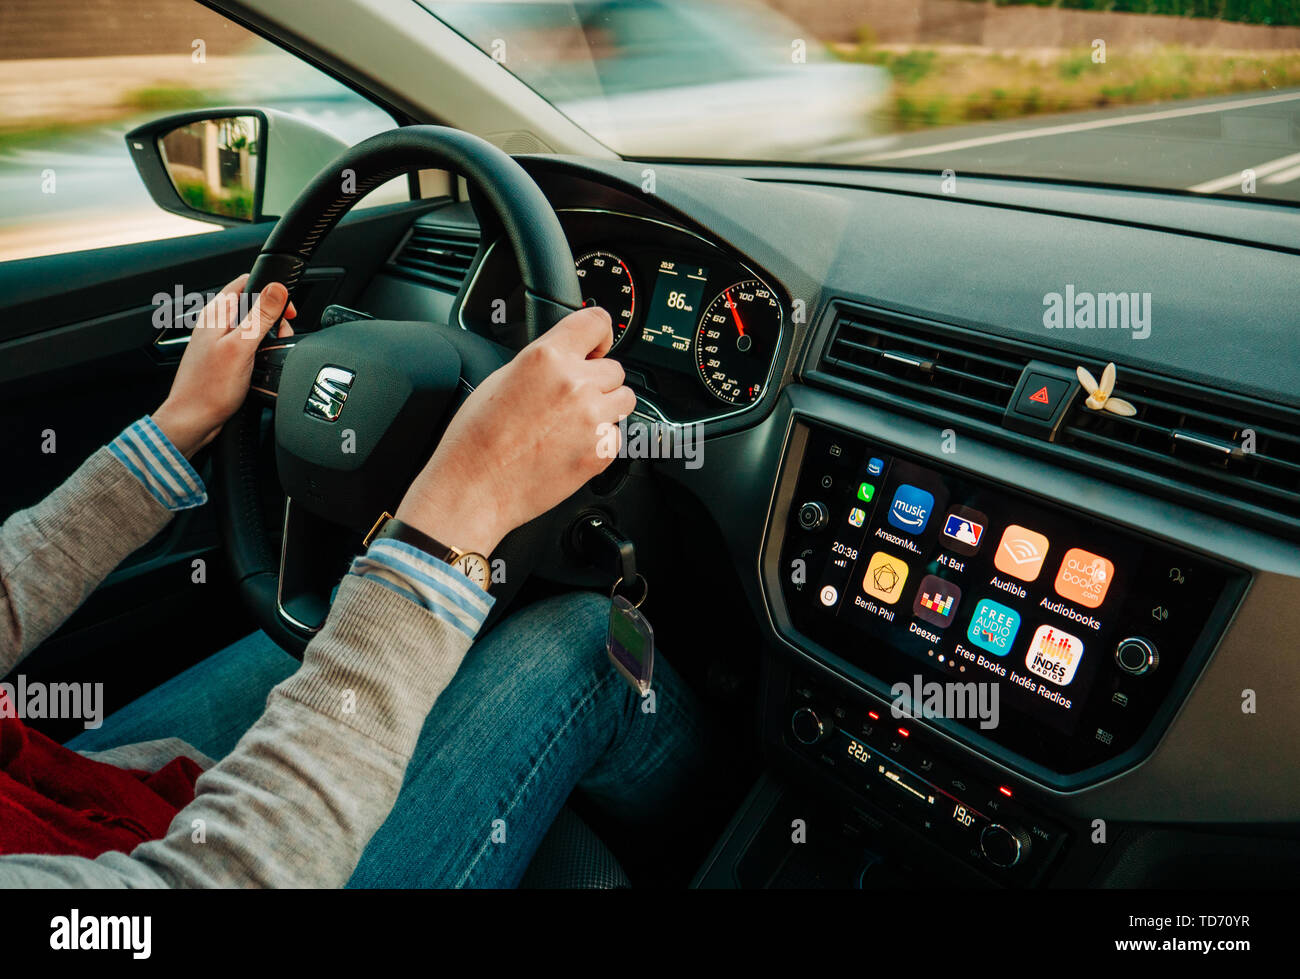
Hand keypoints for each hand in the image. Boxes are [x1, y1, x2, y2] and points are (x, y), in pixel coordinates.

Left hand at [152, 275, 296, 456]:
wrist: (193, 420)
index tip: (287, 309)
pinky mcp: (225, 358)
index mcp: (216, 313)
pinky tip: (262, 365)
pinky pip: (249, 345)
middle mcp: (216, 323)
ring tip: (270, 354)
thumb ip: (260, 316)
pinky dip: (261, 351)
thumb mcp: (241, 347)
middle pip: (254, 304)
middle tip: (280, 338)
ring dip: (269, 336)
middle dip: (274, 318)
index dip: (271, 290)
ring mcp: (220, 341)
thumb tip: (278, 289)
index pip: (247, 282)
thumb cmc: (209, 388)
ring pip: (253, 326)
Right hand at [396, 306, 635, 556]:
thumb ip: (542, 364)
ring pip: (624, 400)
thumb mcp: (501, 378)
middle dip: (598, 380)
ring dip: (606, 407)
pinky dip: (601, 440)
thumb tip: (564, 359)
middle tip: (572, 399)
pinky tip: (571, 446)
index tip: (597, 346)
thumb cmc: (476, 439)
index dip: (599, 335)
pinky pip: (617, 435)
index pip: (597, 322)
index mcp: (546, 357)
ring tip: (574, 423)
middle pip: (615, 368)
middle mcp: (574, 383)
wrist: (474, 487)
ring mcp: (592, 418)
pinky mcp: (601, 451)